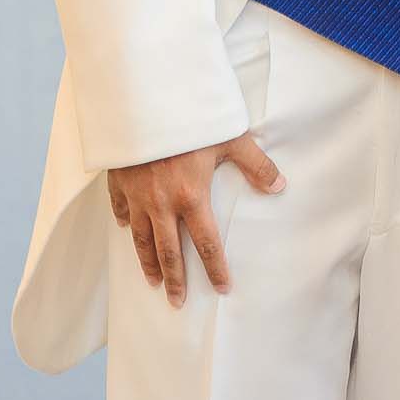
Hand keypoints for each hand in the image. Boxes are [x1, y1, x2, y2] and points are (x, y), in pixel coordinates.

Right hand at [107, 133, 284, 306]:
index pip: (207, 242)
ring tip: (153, 280)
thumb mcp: (230, 137)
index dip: (215, 268)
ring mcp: (137, 195)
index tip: (222, 288)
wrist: (145, 99)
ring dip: (147, 261)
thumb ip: (255, 164)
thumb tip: (280, 185)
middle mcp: (162, 203)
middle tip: (178, 301)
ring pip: (141, 238)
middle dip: (175, 279)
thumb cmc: (190, 118)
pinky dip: (122, 221)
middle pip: (169, 251)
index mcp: (191, 196)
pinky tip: (124, 229)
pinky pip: (119, 208)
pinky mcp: (119, 181)